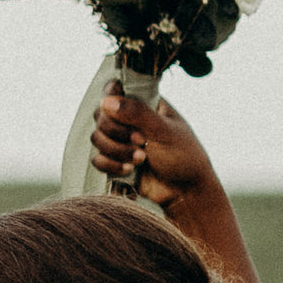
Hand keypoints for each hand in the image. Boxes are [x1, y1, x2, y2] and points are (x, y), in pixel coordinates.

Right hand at [88, 85, 215, 214]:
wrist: (185, 192)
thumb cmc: (183, 156)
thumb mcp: (164, 130)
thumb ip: (137, 113)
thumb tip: (106, 101)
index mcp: (145, 104)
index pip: (115, 90)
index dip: (111, 100)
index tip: (119, 113)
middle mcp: (129, 120)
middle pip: (100, 116)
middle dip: (117, 132)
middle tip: (141, 141)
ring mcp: (121, 140)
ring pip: (96, 138)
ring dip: (116, 151)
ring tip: (141, 159)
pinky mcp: (115, 161)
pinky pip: (97, 159)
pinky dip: (111, 165)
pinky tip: (130, 171)